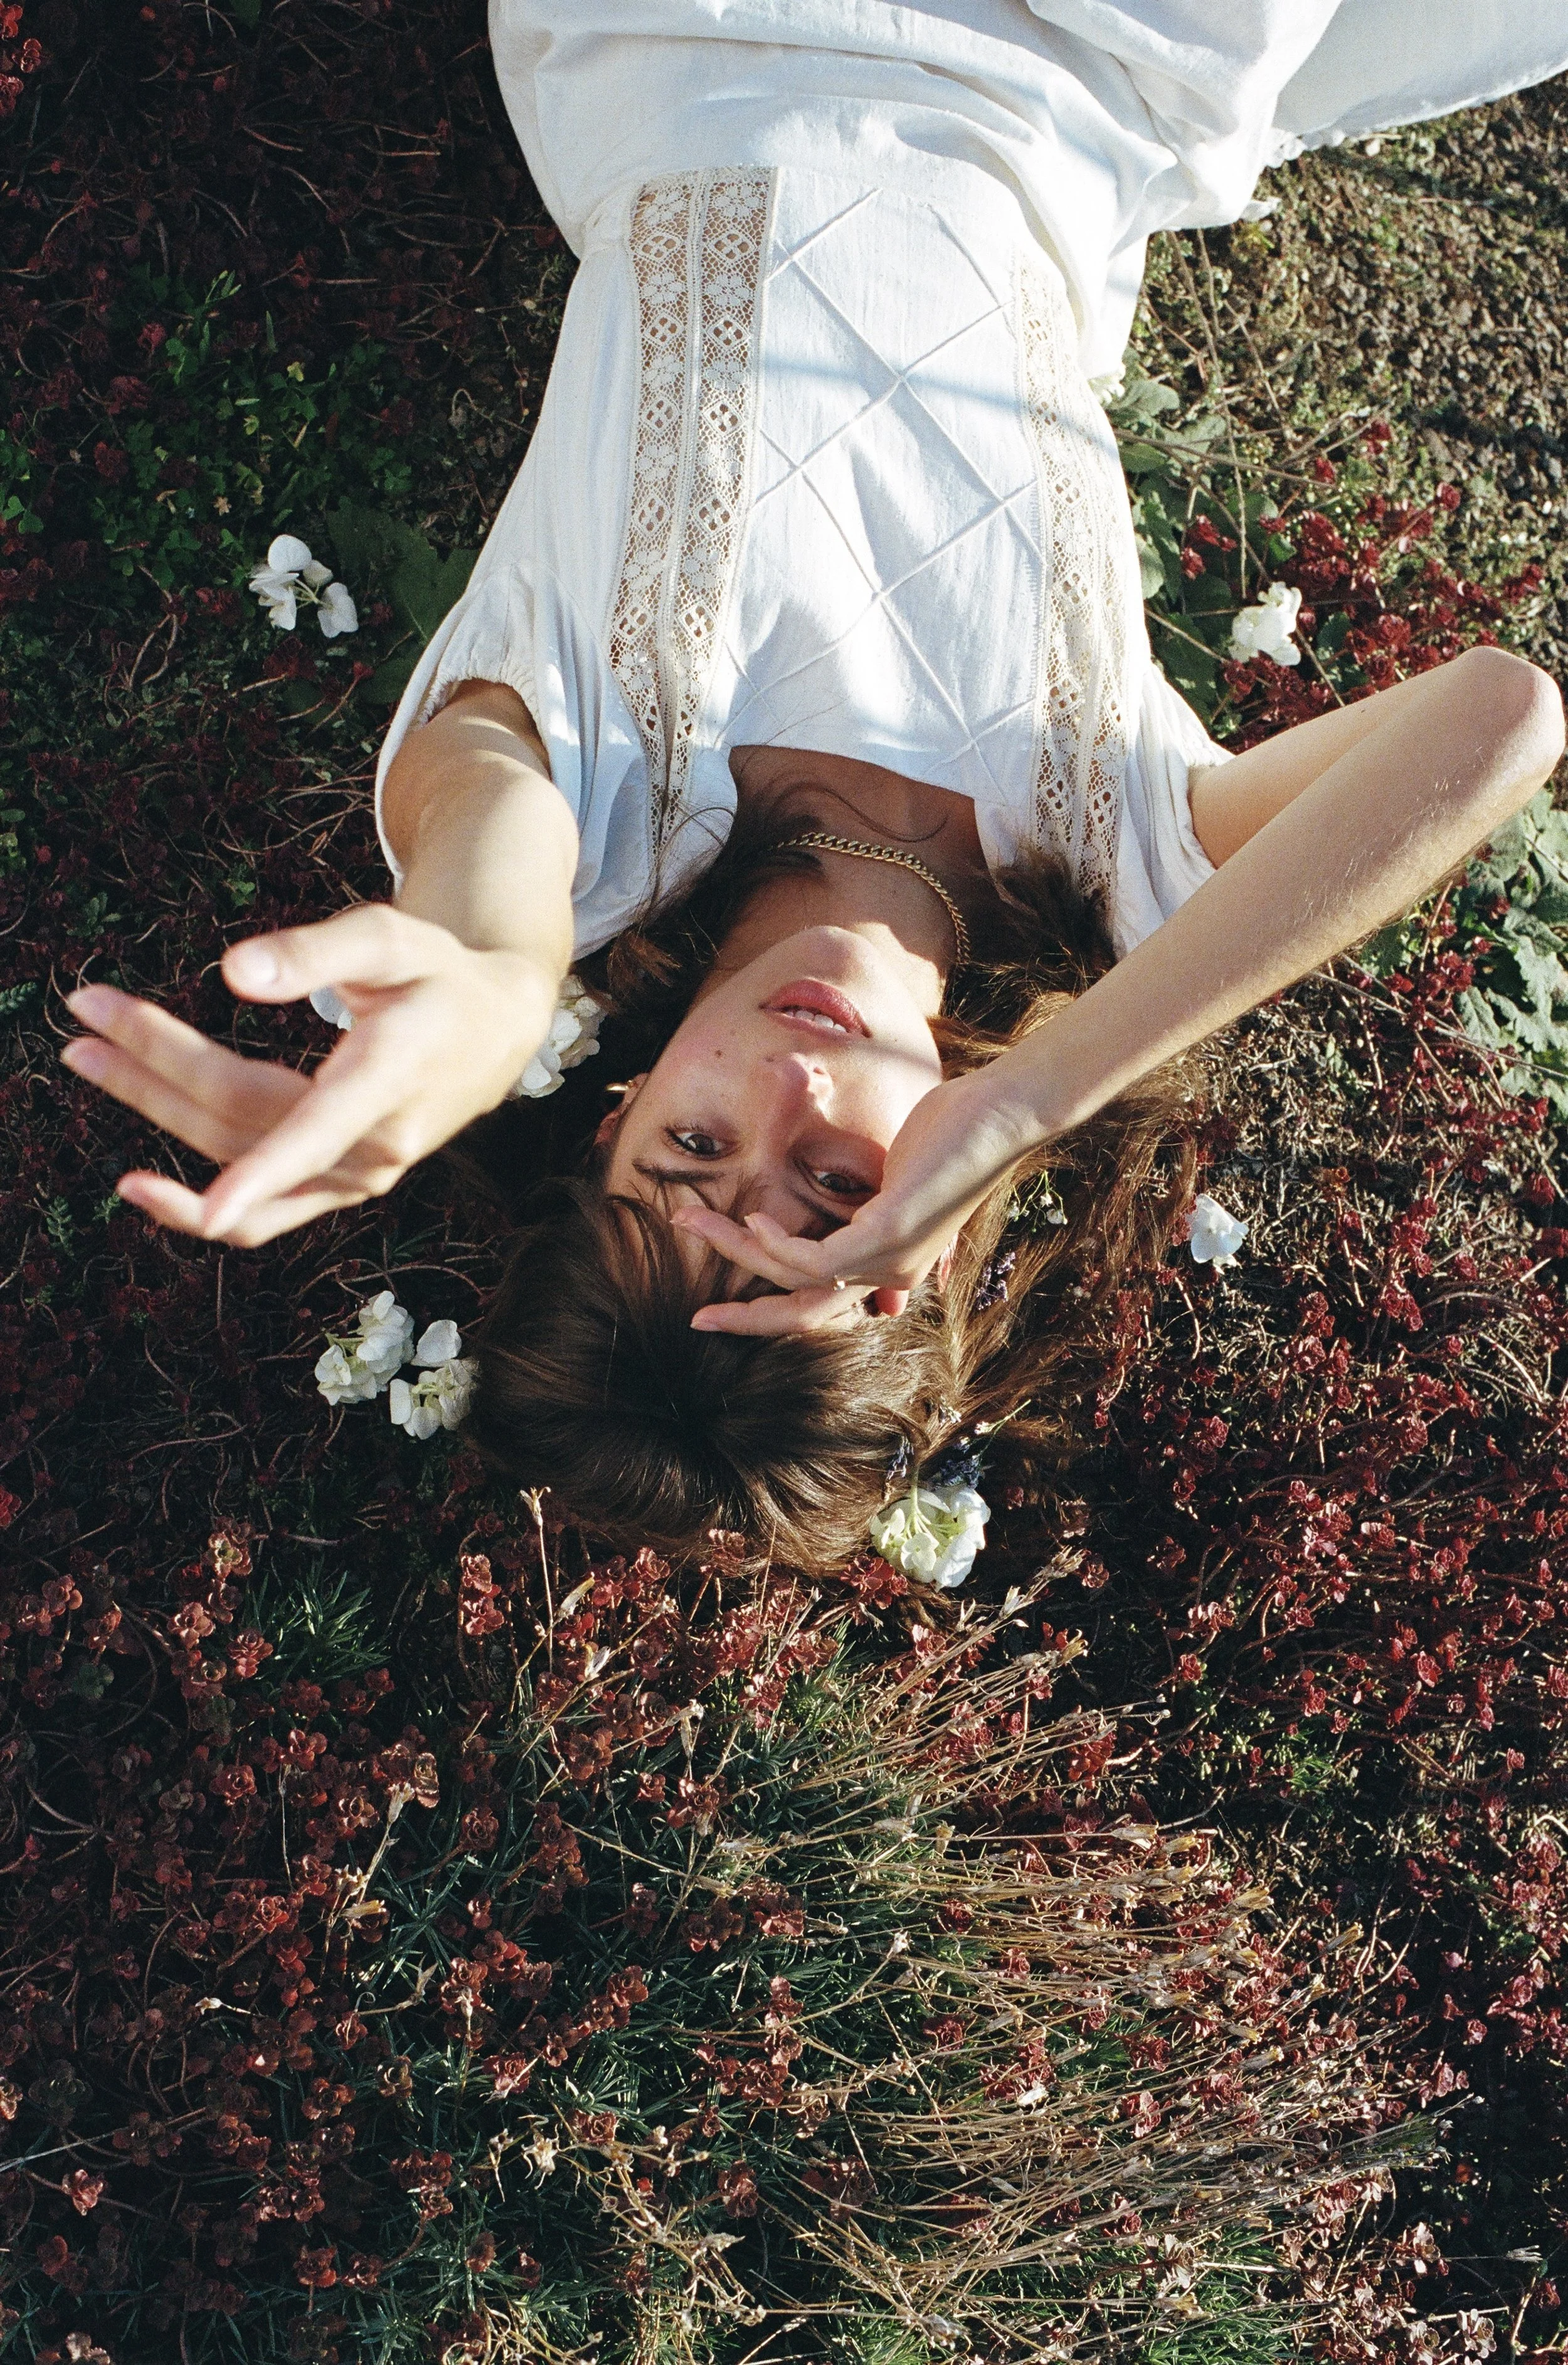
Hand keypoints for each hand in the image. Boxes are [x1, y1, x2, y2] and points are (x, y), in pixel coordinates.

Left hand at [61, 904, 563, 1246]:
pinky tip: (140, 1188)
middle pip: (240, 1117)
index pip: (309, 1128)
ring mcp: (358, 1177)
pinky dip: (201, 1207)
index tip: (173, 1199)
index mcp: (390, 1079)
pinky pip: (267, 1215)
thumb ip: (315, 952)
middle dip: (153, 1070)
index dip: (248, 1174)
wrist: (495, 1030)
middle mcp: (375, 1146)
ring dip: (155, 1110)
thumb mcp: (391, 939)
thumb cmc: (438, 975)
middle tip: (83, 1020)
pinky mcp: (341, 1187)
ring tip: (87, 1055)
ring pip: (237, 1155)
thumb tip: (231, 973)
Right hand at [673, 1065, 1035, 1335]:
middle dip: (744, 1318)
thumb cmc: (947, 1136)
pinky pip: (815, 1259)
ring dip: (738, 1252)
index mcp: (889, 1265)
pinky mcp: (889, 1236)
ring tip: (694, 1221)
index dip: (765, 1307)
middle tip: (696, 1320)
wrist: (995, 1115)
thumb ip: (858, 1206)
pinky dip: (777, 1243)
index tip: (716, 1301)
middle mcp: (891, 1275)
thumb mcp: (891, 1179)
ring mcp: (891, 1261)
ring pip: (797, 1280)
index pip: (817, 1303)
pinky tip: (752, 1220)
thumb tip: (836, 1215)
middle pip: (803, 1316)